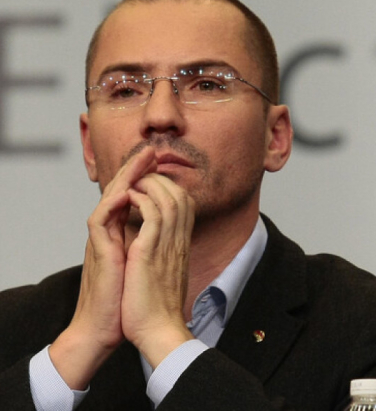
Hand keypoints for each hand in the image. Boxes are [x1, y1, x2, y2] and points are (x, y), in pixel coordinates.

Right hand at [49, 147, 158, 388]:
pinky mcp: (99, 252)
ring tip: (141, 159)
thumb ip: (154, 244)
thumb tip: (172, 232)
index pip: (134, 199)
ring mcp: (102, 242)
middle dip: (136, 170)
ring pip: (109, 199)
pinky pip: (101, 220)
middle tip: (152, 150)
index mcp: (124, 236)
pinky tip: (128, 191)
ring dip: (125, 177)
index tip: (164, 164)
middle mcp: (111, 235)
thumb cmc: (133, 302)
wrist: (114, 329)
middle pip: (121, 193)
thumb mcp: (149, 264)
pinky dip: (114, 203)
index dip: (147, 180)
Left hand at [121, 165, 196, 367]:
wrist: (156, 331)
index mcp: (181, 246)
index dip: (169, 186)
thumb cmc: (154, 308)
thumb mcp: (162, 273)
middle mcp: (179, 241)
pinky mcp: (151, 252)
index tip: (150, 180)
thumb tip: (151, 244)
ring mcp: (167, 245)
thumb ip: (162, 255)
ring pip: (169, 198)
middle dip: (160, 178)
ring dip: (150, 184)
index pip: (184, 204)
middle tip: (140, 174)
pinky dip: (140, 200)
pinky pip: (153, 214)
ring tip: (134, 182)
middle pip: (180, 194)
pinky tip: (129, 198)